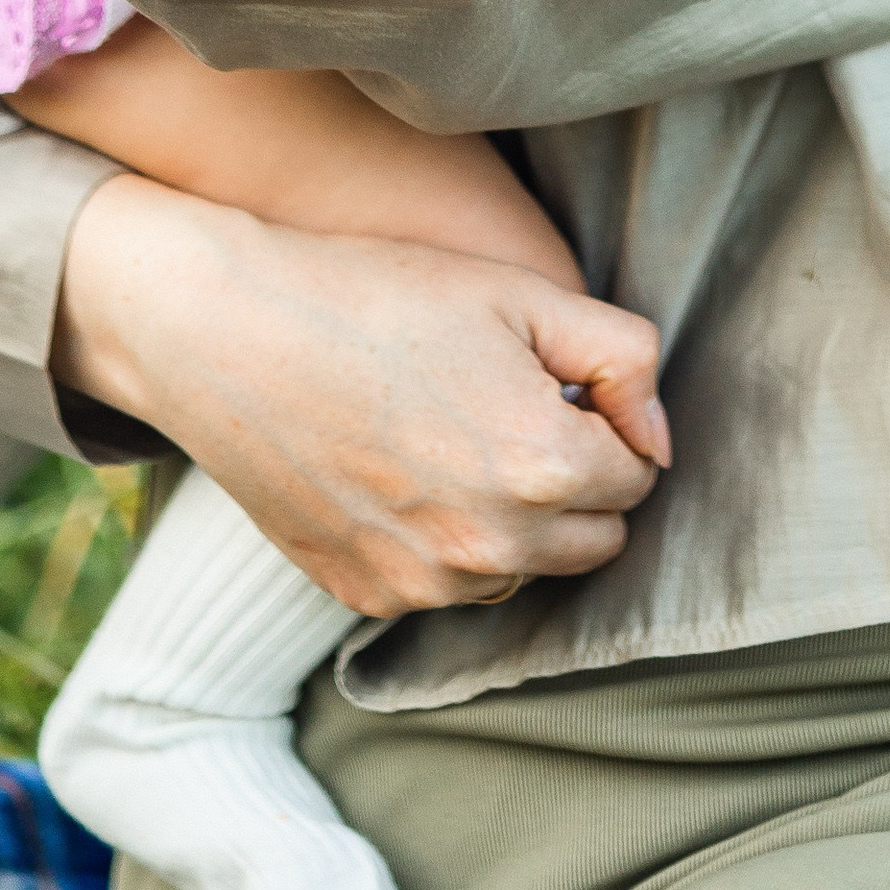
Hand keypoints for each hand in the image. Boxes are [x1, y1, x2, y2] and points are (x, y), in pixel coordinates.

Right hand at [55, 184, 669, 614]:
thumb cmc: (381, 295)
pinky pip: (446, 592)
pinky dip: (445, 547)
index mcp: (544, 469)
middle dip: (574, 484)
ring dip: (514, 524)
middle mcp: (492, 550)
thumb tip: (658, 439)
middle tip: (511, 411)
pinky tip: (403, 473)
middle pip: (593, 540)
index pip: (638, 476)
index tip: (553, 386)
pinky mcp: (366, 597)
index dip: (606, 424)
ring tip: (451, 438)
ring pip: (522, 573)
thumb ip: (625, 360)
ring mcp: (424, 585)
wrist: (231, 334)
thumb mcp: (522, 293)